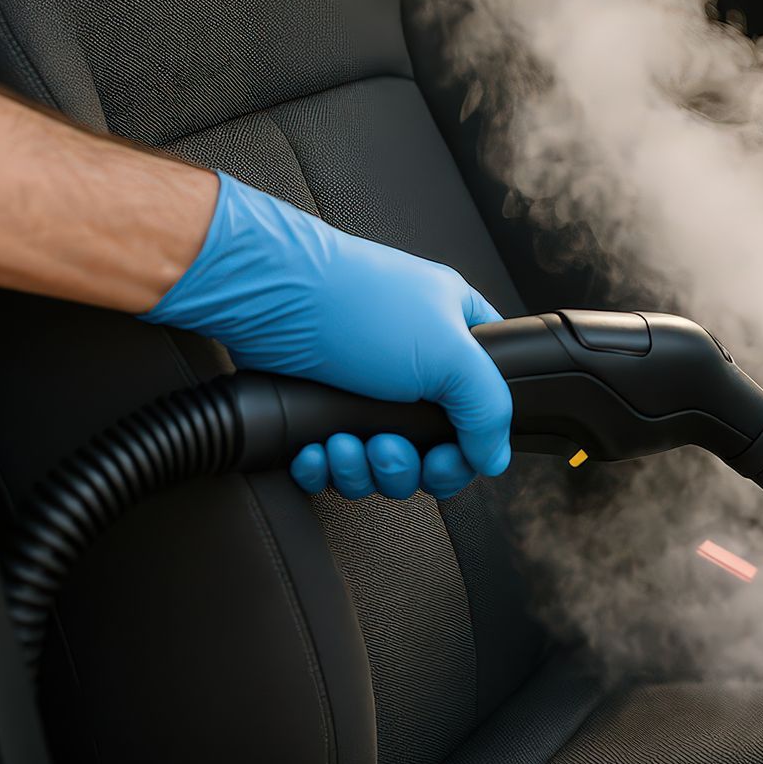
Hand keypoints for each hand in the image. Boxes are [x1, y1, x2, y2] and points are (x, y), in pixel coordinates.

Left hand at [144, 172, 512, 498]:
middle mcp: (414, 365)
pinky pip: (331, 459)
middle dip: (402, 464)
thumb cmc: (356, 301)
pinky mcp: (318, 405)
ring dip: (359, 467)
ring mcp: (365, 388)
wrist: (267, 296)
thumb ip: (489, 410)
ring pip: (378, 459)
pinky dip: (322, 466)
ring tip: (342, 444)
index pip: (484, 406)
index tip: (444, 458)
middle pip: (429, 448)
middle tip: (385, 449)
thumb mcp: (450, 354)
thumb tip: (495, 456)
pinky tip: (315, 450)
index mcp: (456, 340)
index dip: (468, 446)